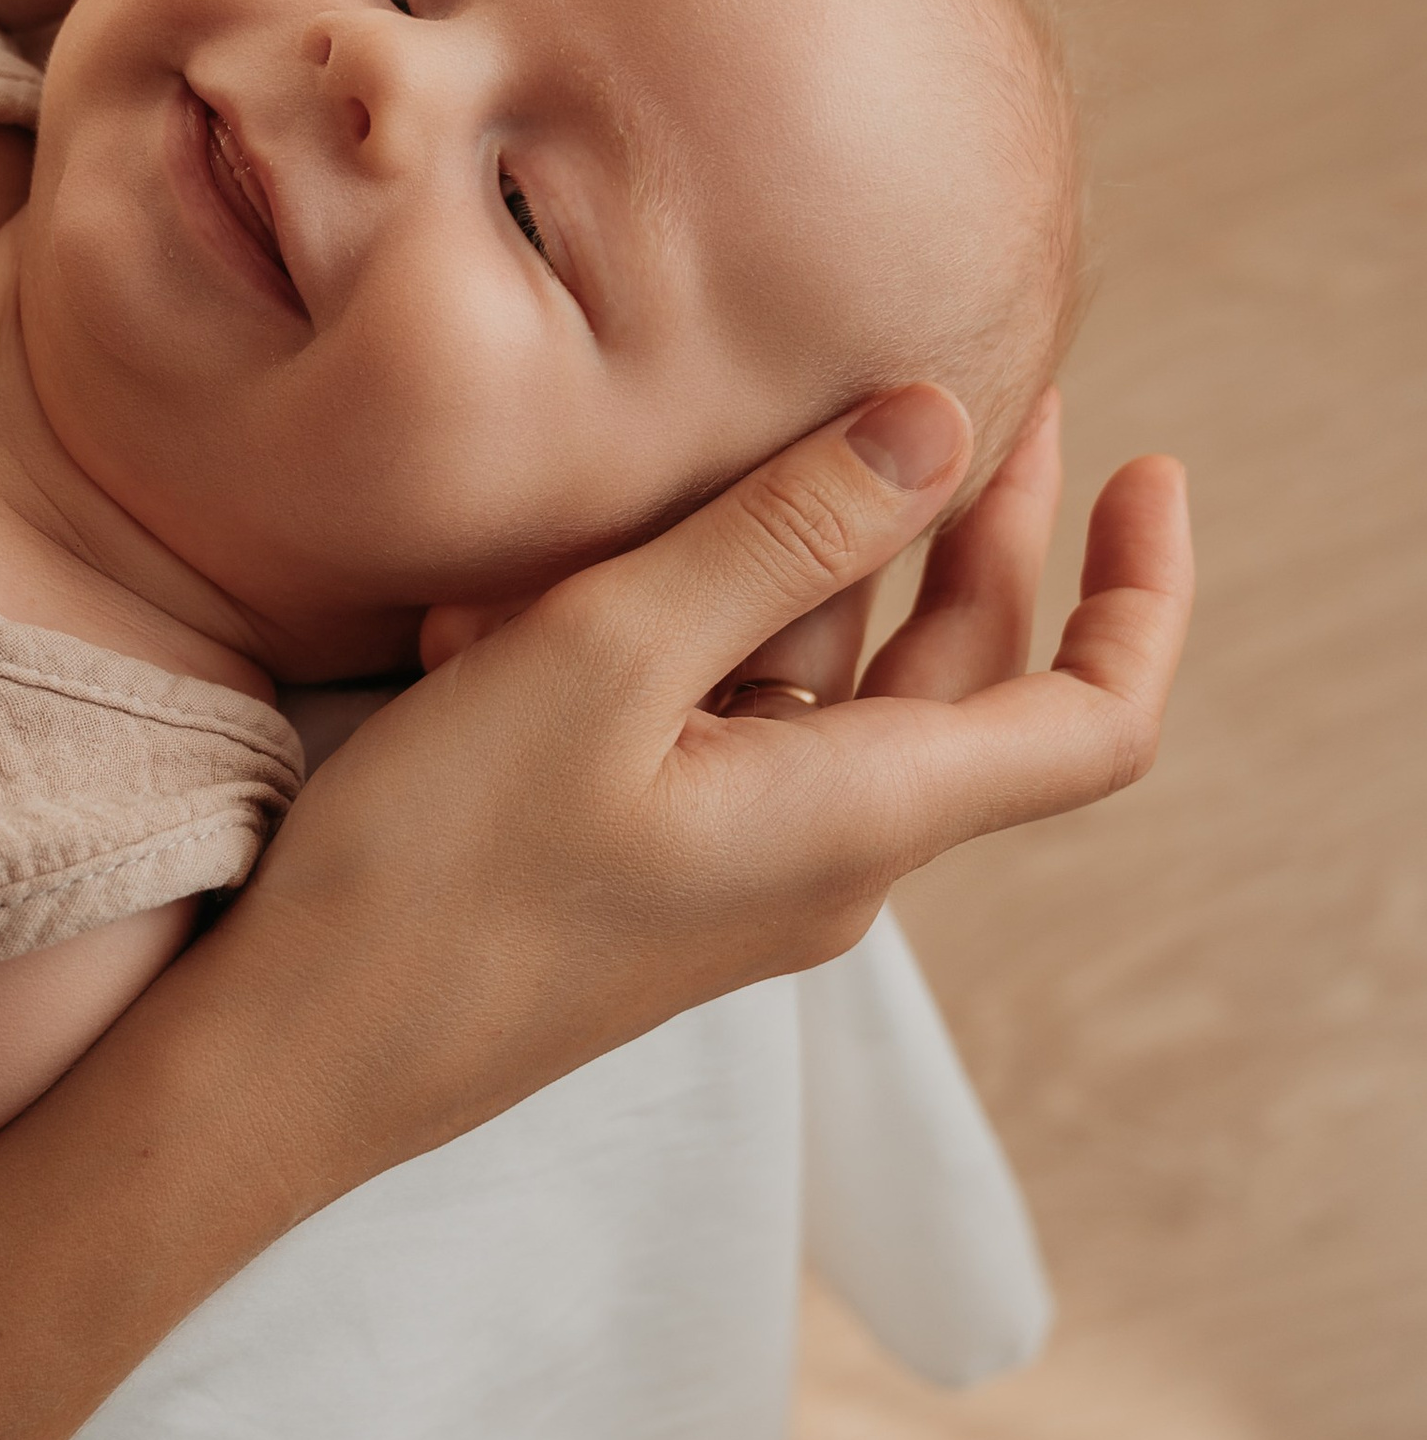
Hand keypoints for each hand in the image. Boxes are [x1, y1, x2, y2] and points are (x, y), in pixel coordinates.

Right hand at [235, 383, 1190, 1174]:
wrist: (290, 1063)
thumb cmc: (438, 876)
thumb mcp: (605, 659)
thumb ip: (778, 535)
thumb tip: (938, 421)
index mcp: (858, 819)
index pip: (1092, 717)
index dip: (1143, 590)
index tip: (1149, 465)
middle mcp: (826, 854)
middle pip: (963, 673)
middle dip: (972, 520)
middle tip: (960, 376)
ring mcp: (736, 866)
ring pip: (822, 681)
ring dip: (774, 562)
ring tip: (687, 446)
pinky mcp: (651, 864)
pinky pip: (710, 721)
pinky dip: (664, 633)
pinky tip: (523, 589)